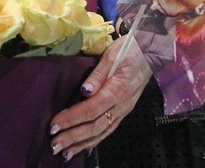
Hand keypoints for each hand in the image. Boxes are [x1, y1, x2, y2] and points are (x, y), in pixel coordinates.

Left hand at [49, 36, 151, 161]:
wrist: (151, 53)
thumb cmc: (129, 50)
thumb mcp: (112, 55)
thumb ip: (97, 75)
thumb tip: (84, 91)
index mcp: (118, 90)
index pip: (91, 109)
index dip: (72, 119)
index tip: (54, 125)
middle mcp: (122, 105)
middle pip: (95, 126)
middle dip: (73, 137)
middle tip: (54, 145)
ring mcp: (124, 110)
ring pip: (102, 132)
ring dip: (82, 144)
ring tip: (65, 153)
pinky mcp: (123, 111)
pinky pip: (108, 130)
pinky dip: (95, 141)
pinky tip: (83, 148)